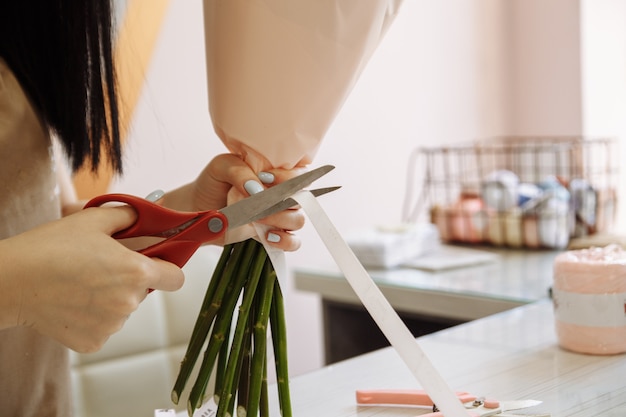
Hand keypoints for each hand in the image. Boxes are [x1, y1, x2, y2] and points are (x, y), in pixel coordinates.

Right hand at [0, 207, 183, 351]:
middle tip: (100, 268)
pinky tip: (71, 303)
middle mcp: (129, 302)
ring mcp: (111, 325)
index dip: (168, 269)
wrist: (11, 281)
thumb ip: (129, 216)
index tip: (155, 263)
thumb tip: (149, 213)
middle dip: (129, 280)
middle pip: (144, 292)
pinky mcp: (93, 342)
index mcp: (136, 272)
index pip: (176, 278)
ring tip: (79, 284)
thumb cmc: (51, 247)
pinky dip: (92, 318)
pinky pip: (103, 327)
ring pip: (122, 310)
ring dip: (109, 299)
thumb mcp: (93, 220)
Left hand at [162, 154, 305, 250]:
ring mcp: (277, 216)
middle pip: (302, 198)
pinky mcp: (271, 234)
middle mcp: (281, 194)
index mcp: (275, 173)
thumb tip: (256, 188)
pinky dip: (285, 241)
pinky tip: (268, 237)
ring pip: (298, 220)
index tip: (265, 178)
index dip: (288, 177)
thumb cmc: (213, 182)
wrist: (198, 207)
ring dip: (280, 220)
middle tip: (257, 202)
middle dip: (282, 201)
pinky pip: (292, 242)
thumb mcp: (222, 166)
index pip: (299, 173)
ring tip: (257, 218)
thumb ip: (239, 171)